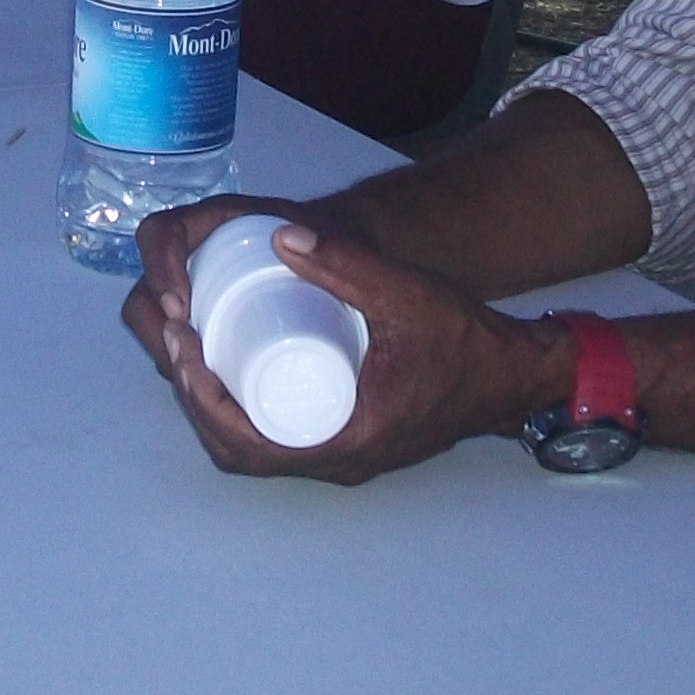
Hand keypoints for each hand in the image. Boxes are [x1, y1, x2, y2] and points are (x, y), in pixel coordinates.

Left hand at [124, 209, 565, 484]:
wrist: (514, 373)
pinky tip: (228, 366)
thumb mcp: (407, 294)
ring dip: (216, 406)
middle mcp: (339, 460)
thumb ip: (347, 263)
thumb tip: (277, 234)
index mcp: (347, 442)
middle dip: (198, 398)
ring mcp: (343, 454)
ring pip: (256, 448)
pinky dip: (243, 411)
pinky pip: (279, 439)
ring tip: (194, 347)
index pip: (249, 445)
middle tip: (179, 340)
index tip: (185, 347)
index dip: (203, 400)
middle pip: (240, 451)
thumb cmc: (466, 340)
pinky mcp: (347, 440)